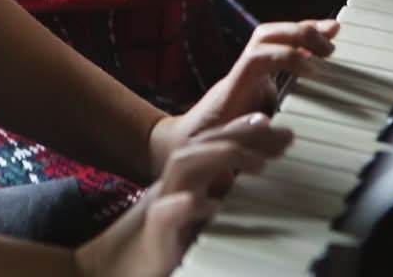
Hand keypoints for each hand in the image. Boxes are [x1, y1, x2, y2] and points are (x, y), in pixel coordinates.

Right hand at [74, 116, 291, 276]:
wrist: (113, 270)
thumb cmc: (158, 243)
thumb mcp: (193, 214)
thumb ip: (216, 191)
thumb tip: (250, 173)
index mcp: (183, 180)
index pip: (212, 143)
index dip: (242, 130)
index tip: (279, 129)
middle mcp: (172, 185)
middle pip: (201, 145)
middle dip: (239, 133)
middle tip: (277, 133)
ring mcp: (161, 205)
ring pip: (183, 165)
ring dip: (220, 157)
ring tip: (259, 164)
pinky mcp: (154, 234)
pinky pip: (168, 213)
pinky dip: (191, 204)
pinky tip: (215, 205)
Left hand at [146, 20, 337, 173]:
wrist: (181, 145)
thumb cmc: (199, 149)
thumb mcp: (216, 148)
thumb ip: (241, 137)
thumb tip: (272, 126)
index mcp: (233, 89)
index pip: (257, 58)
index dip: (285, 58)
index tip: (313, 71)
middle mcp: (241, 76)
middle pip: (264, 37)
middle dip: (297, 34)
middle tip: (328, 46)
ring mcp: (249, 78)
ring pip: (271, 41)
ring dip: (301, 34)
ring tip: (331, 32)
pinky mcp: (257, 85)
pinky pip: (278, 57)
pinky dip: (300, 49)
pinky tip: (320, 50)